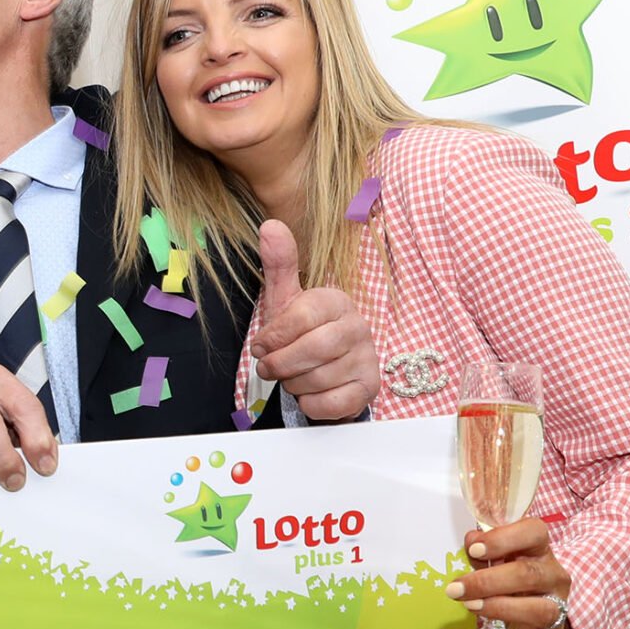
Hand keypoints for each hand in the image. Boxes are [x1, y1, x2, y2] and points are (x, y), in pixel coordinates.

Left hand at [250, 219, 378, 420]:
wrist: (327, 369)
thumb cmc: (302, 332)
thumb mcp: (285, 299)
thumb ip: (279, 265)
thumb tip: (271, 225)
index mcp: (336, 301)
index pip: (301, 316)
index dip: (273, 336)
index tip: (260, 346)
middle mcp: (358, 327)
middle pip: (312, 349)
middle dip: (280, 364)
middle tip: (269, 368)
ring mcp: (368, 358)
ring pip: (318, 378)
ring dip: (293, 384)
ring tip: (292, 377)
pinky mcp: (369, 388)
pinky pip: (333, 403)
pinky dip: (312, 404)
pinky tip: (310, 393)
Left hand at [445, 518, 574, 628]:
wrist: (541, 603)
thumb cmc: (512, 573)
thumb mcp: (499, 557)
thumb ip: (483, 549)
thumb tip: (471, 540)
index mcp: (539, 550)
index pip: (534, 532)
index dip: (504, 539)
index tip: (474, 550)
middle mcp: (554, 576)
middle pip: (528, 574)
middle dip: (488, 581)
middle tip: (455, 589)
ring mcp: (558, 606)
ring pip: (540, 608)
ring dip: (502, 609)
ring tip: (471, 609)